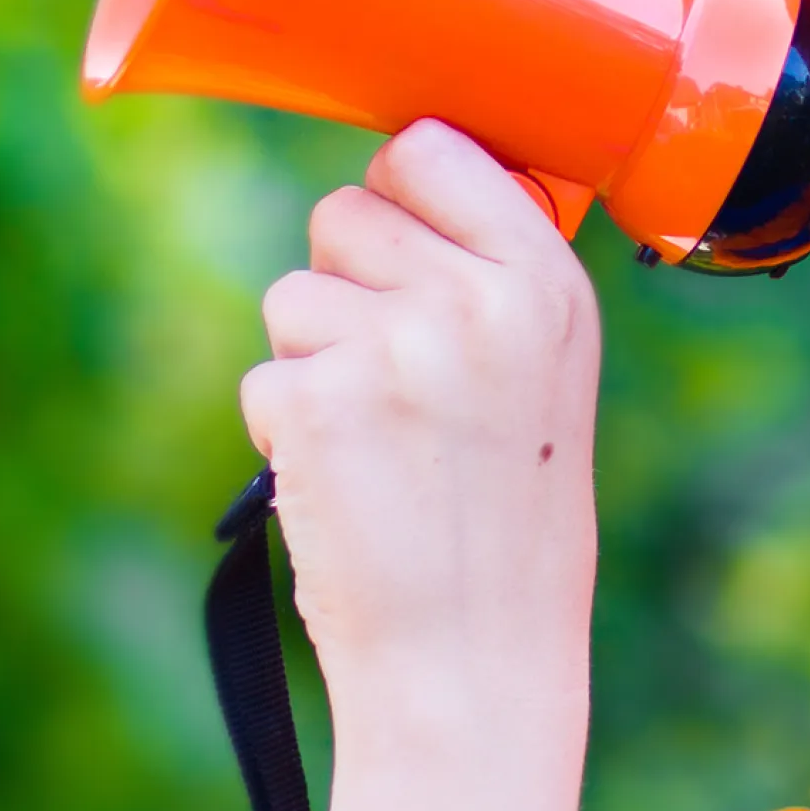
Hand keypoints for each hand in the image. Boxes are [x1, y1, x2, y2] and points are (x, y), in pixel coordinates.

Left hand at [240, 120, 601, 708]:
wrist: (473, 663)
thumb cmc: (508, 521)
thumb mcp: (546, 374)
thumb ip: (490, 274)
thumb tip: (404, 174)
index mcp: (545, 282)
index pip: (429, 147)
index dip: (401, 195)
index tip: (411, 251)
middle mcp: (475, 302)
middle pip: (344, 211)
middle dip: (349, 284)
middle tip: (397, 377)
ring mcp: (391, 350)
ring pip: (292, 294)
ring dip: (313, 359)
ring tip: (380, 442)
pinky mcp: (316, 406)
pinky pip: (263, 376)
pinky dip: (286, 431)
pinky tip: (346, 483)